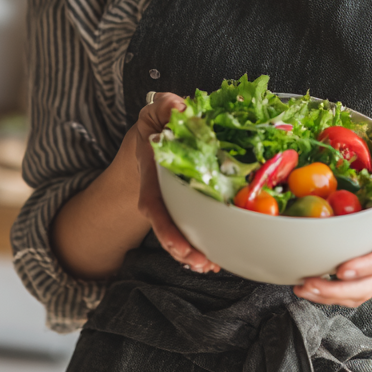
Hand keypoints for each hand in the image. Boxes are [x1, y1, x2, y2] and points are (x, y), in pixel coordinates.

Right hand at [132, 92, 220, 273]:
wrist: (152, 135)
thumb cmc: (156, 123)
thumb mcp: (156, 110)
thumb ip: (165, 106)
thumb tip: (180, 107)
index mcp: (152, 175)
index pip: (155, 207)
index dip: (168, 231)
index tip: (181, 249)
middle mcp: (161, 195)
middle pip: (169, 228)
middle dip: (184, 250)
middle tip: (205, 263)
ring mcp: (174, 202)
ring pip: (181, 232)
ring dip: (195, 251)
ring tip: (212, 265)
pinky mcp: (190, 202)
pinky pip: (196, 223)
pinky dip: (206, 239)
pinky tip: (219, 253)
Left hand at [292, 160, 371, 306]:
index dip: (366, 266)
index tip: (343, 270)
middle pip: (368, 285)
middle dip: (337, 290)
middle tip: (309, 283)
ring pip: (356, 291)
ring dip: (328, 295)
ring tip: (303, 288)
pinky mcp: (366, 261)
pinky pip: (349, 284)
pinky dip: (327, 289)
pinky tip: (306, 283)